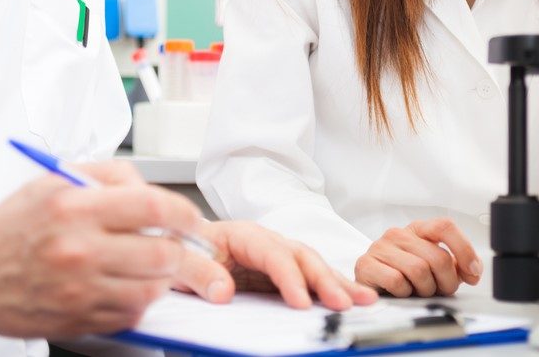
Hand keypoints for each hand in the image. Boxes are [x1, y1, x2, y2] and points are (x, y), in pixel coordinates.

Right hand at [0, 161, 203, 337]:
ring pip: (152, 289)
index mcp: (76, 207)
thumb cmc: (15, 222)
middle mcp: (79, 250)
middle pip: (163, 254)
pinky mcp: (76, 319)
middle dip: (181, 250)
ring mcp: (78, 290)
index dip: (186, 215)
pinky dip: (139, 300)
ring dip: (162, 277)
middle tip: (177, 246)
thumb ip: (113, 175)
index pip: (155, 208)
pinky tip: (125, 284)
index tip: (192, 220)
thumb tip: (155, 191)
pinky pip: (131, 314)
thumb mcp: (59, 177)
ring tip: (147, 264)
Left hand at [168, 221, 377, 310]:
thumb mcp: (178, 264)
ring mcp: (276, 256)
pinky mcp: (279, 273)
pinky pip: (309, 278)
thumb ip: (197, 273)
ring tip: (365, 299)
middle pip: (301, 256)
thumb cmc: (178, 254)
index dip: (288, 277)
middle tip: (342, 304)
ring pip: (312, 265)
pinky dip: (332, 287)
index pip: (272, 253)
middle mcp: (265, 241)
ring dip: (338, 282)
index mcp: (242, 234)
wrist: (174, 251)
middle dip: (324, 280)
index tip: (299, 301)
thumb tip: (222, 290)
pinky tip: (353, 297)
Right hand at [354, 219, 481, 296]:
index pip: (445, 227)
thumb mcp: (433, 266)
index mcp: (418, 229)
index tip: (473, 271)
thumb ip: (455, 266)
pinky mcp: (366, 264)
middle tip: (442, 290)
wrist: (370, 284)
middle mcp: (399, 234)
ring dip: (425, 289)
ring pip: (419, 270)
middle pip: (438, 257)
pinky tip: (401, 292)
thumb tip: (473, 270)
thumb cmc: (404, 274)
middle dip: (447, 281)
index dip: (464, 249)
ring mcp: (381, 247)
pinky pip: (397, 281)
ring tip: (418, 291)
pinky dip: (404, 293)